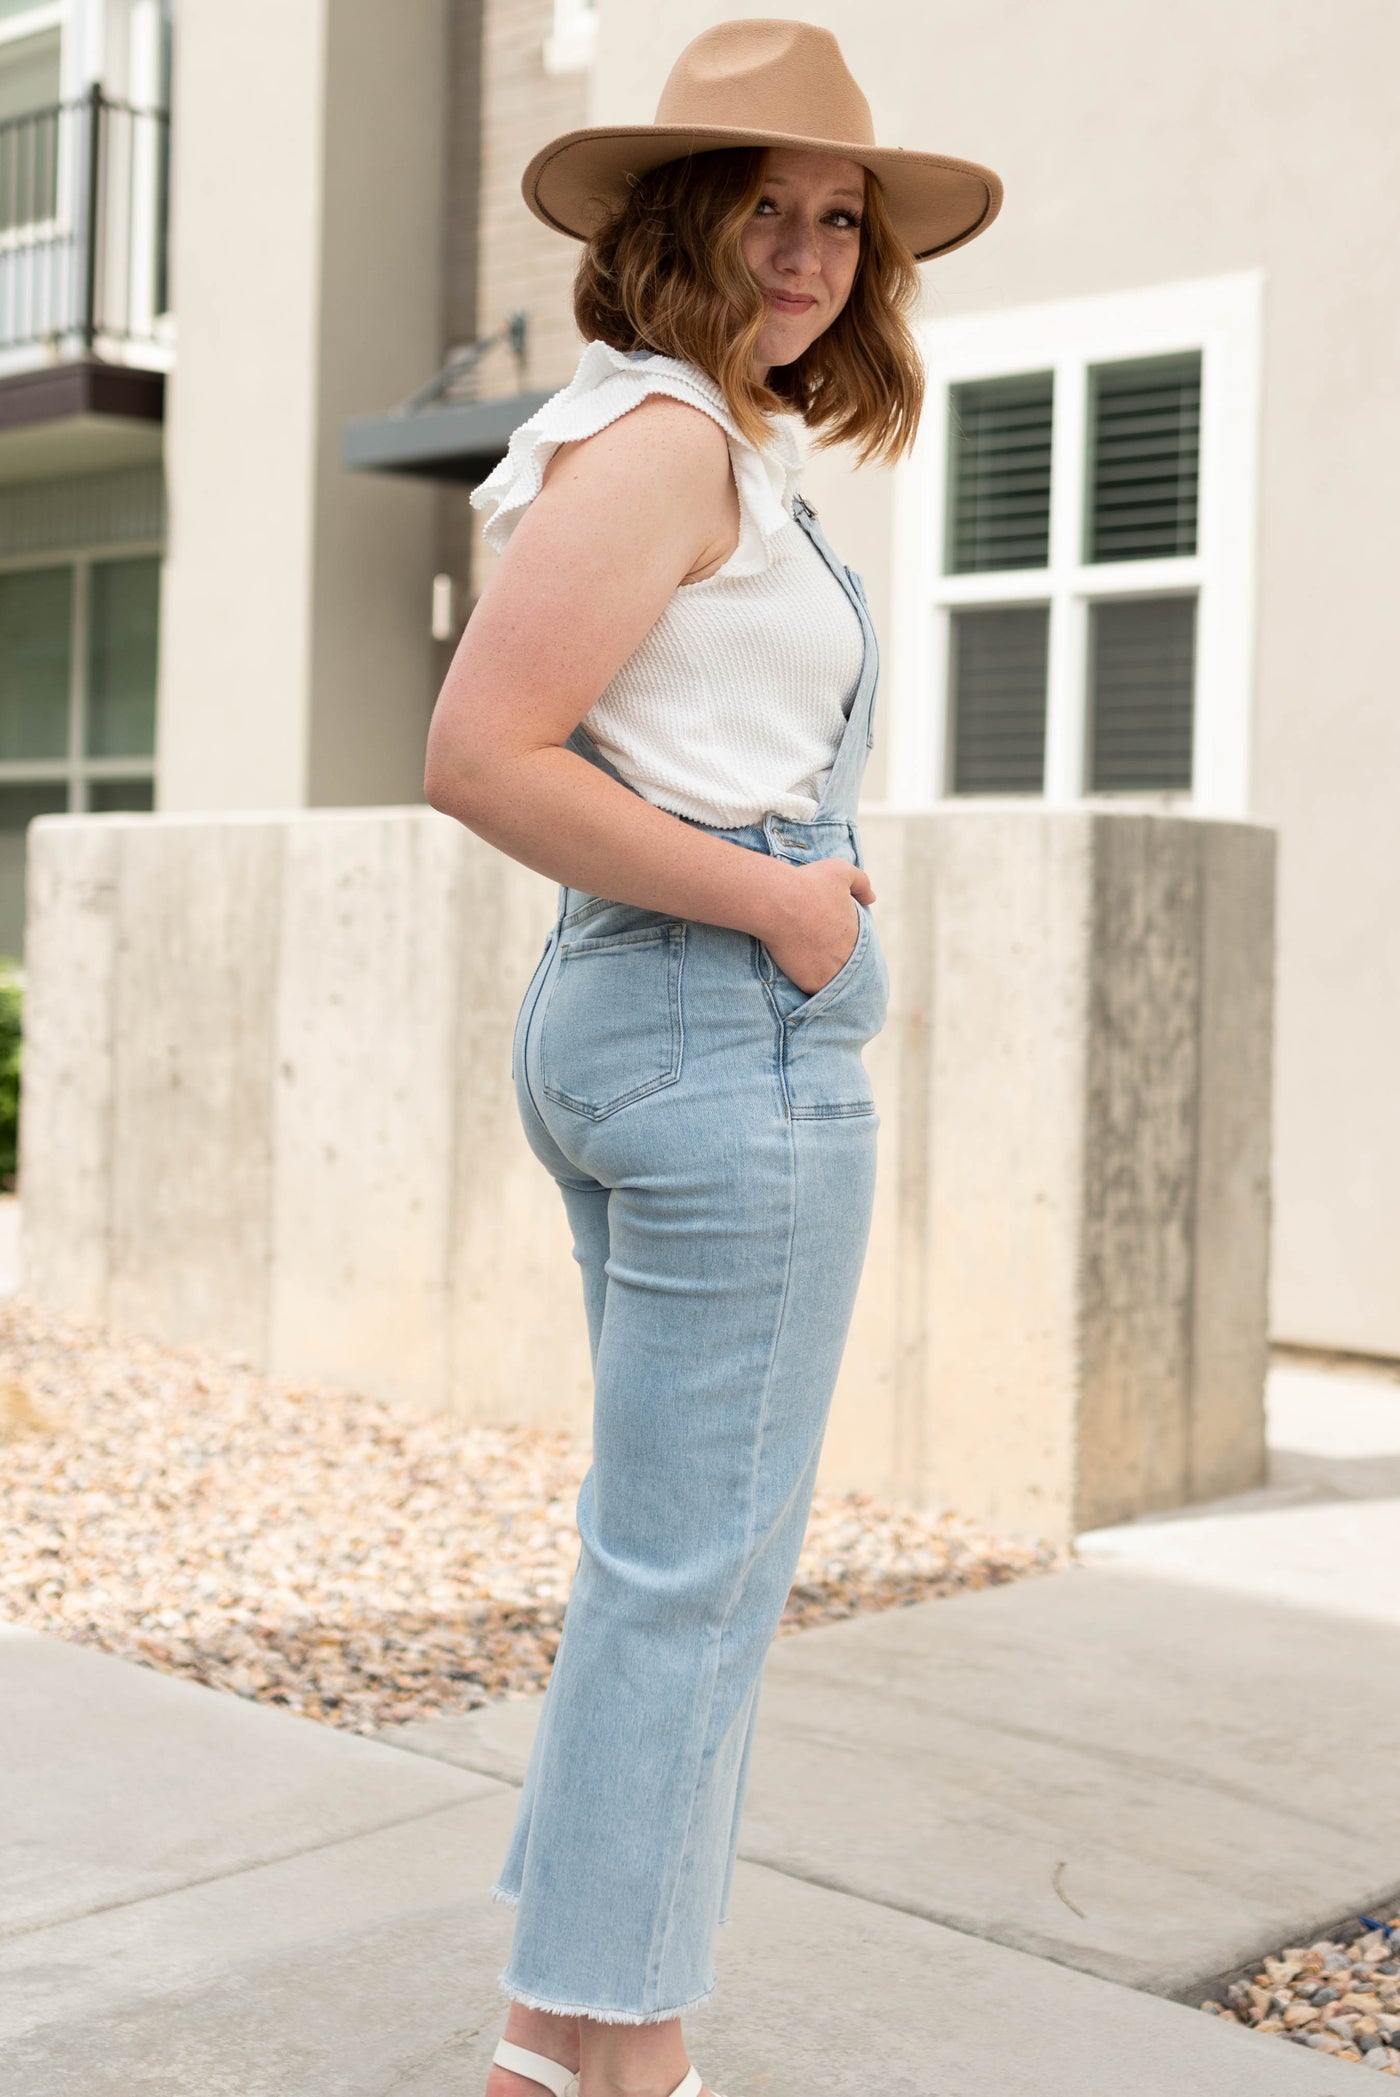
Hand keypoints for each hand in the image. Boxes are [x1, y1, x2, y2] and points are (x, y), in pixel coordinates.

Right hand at [760, 857, 874, 995]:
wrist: (778, 902)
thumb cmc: (808, 883)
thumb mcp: (842, 871)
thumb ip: (862, 883)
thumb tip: (872, 899)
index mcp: (859, 934)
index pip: (858, 947)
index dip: (845, 944)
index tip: (831, 941)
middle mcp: (849, 958)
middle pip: (846, 966)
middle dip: (837, 963)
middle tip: (821, 958)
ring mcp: (831, 973)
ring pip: (832, 981)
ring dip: (825, 977)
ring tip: (812, 972)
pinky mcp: (810, 984)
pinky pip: (814, 991)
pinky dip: (809, 986)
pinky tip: (801, 979)